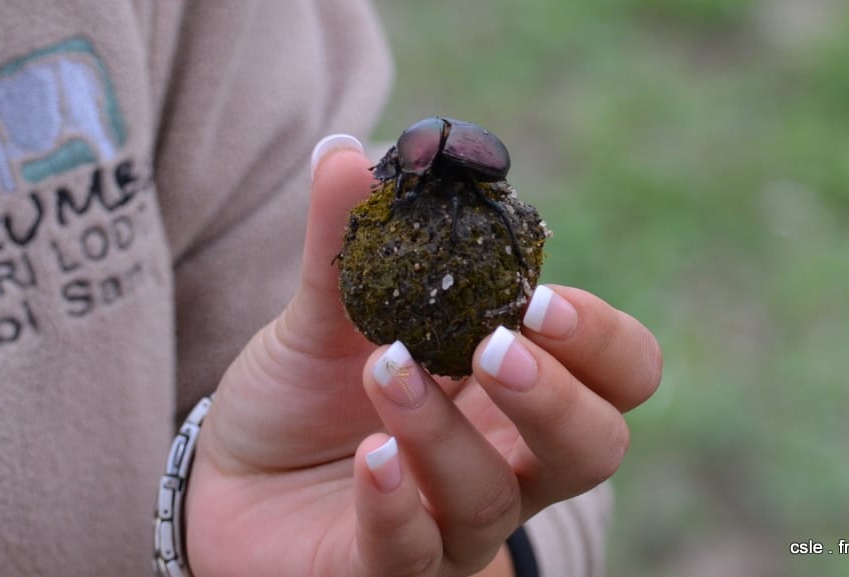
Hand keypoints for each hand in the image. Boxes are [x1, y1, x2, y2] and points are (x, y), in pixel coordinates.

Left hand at [184, 136, 661, 576]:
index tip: (539, 296)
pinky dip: (397, 505)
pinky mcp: (385, 572)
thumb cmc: (303, 395)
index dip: (601, 341)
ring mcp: (450, 527)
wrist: (231, 477)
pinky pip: (411, 556)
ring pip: (491, 500)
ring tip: (386, 371)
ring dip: (445, 431)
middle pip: (594, 447)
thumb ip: (340, 241)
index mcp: (511, 391)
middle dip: (556, 395)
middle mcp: (503, 463)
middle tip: (495, 344)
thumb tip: (345, 152)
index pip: (617, 376)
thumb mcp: (322, 314)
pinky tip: (373, 459)